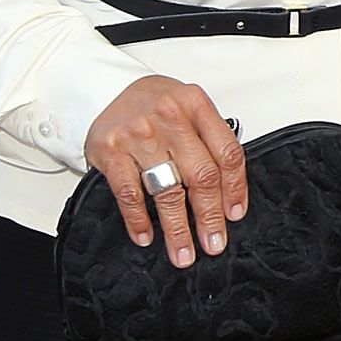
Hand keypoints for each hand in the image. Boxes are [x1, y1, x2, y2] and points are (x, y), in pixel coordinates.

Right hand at [84, 77, 247, 270]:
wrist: (105, 88)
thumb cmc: (153, 104)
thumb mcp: (187, 108)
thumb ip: (208, 140)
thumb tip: (227, 193)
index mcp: (196, 104)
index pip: (227, 153)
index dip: (235, 189)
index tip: (234, 215)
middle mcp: (170, 117)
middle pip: (201, 176)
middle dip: (209, 217)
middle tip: (213, 243)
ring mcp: (139, 134)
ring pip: (167, 191)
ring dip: (177, 229)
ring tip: (183, 252)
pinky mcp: (111, 150)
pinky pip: (130, 194)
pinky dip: (139, 220)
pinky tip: (146, 236)